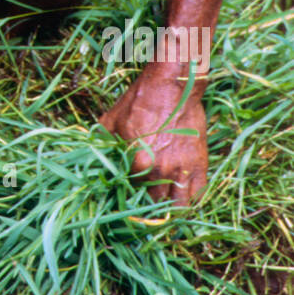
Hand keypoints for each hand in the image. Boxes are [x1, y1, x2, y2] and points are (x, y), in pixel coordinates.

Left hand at [98, 64, 207, 205]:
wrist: (173, 85)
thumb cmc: (140, 100)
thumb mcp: (111, 119)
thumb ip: (103, 143)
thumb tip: (94, 157)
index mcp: (137, 163)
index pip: (130, 193)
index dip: (128, 196)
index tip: (127, 196)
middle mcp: (160, 171)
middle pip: (154, 204)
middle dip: (149, 206)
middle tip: (145, 203)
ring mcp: (182, 170)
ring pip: (178, 207)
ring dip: (171, 209)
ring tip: (164, 206)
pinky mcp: (200, 164)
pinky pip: (197, 194)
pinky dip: (190, 199)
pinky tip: (182, 196)